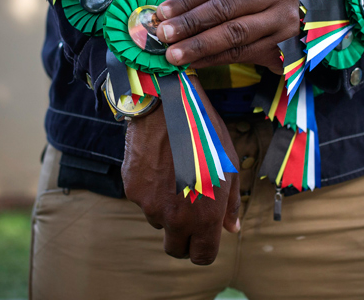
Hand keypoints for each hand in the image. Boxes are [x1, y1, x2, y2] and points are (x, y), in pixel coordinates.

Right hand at [121, 75, 239, 264]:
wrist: (169, 107)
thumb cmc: (206, 134)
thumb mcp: (230, 167)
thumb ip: (229, 203)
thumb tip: (231, 227)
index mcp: (204, 214)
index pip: (201, 256)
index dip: (204, 250)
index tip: (204, 239)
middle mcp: (175, 216)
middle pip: (175, 249)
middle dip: (184, 238)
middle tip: (190, 215)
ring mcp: (149, 205)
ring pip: (159, 222)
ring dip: (168, 210)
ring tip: (177, 176)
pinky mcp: (132, 190)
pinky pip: (143, 201)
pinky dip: (152, 192)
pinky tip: (161, 166)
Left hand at [155, 0, 299, 74]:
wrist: (308, 23)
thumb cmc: (266, 4)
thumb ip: (216, 0)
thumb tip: (170, 16)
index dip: (187, 0)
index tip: (162, 13)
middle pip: (225, 9)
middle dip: (190, 23)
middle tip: (164, 35)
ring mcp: (283, 20)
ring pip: (235, 34)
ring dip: (200, 45)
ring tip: (175, 54)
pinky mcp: (284, 45)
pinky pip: (243, 54)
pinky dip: (216, 59)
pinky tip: (196, 62)